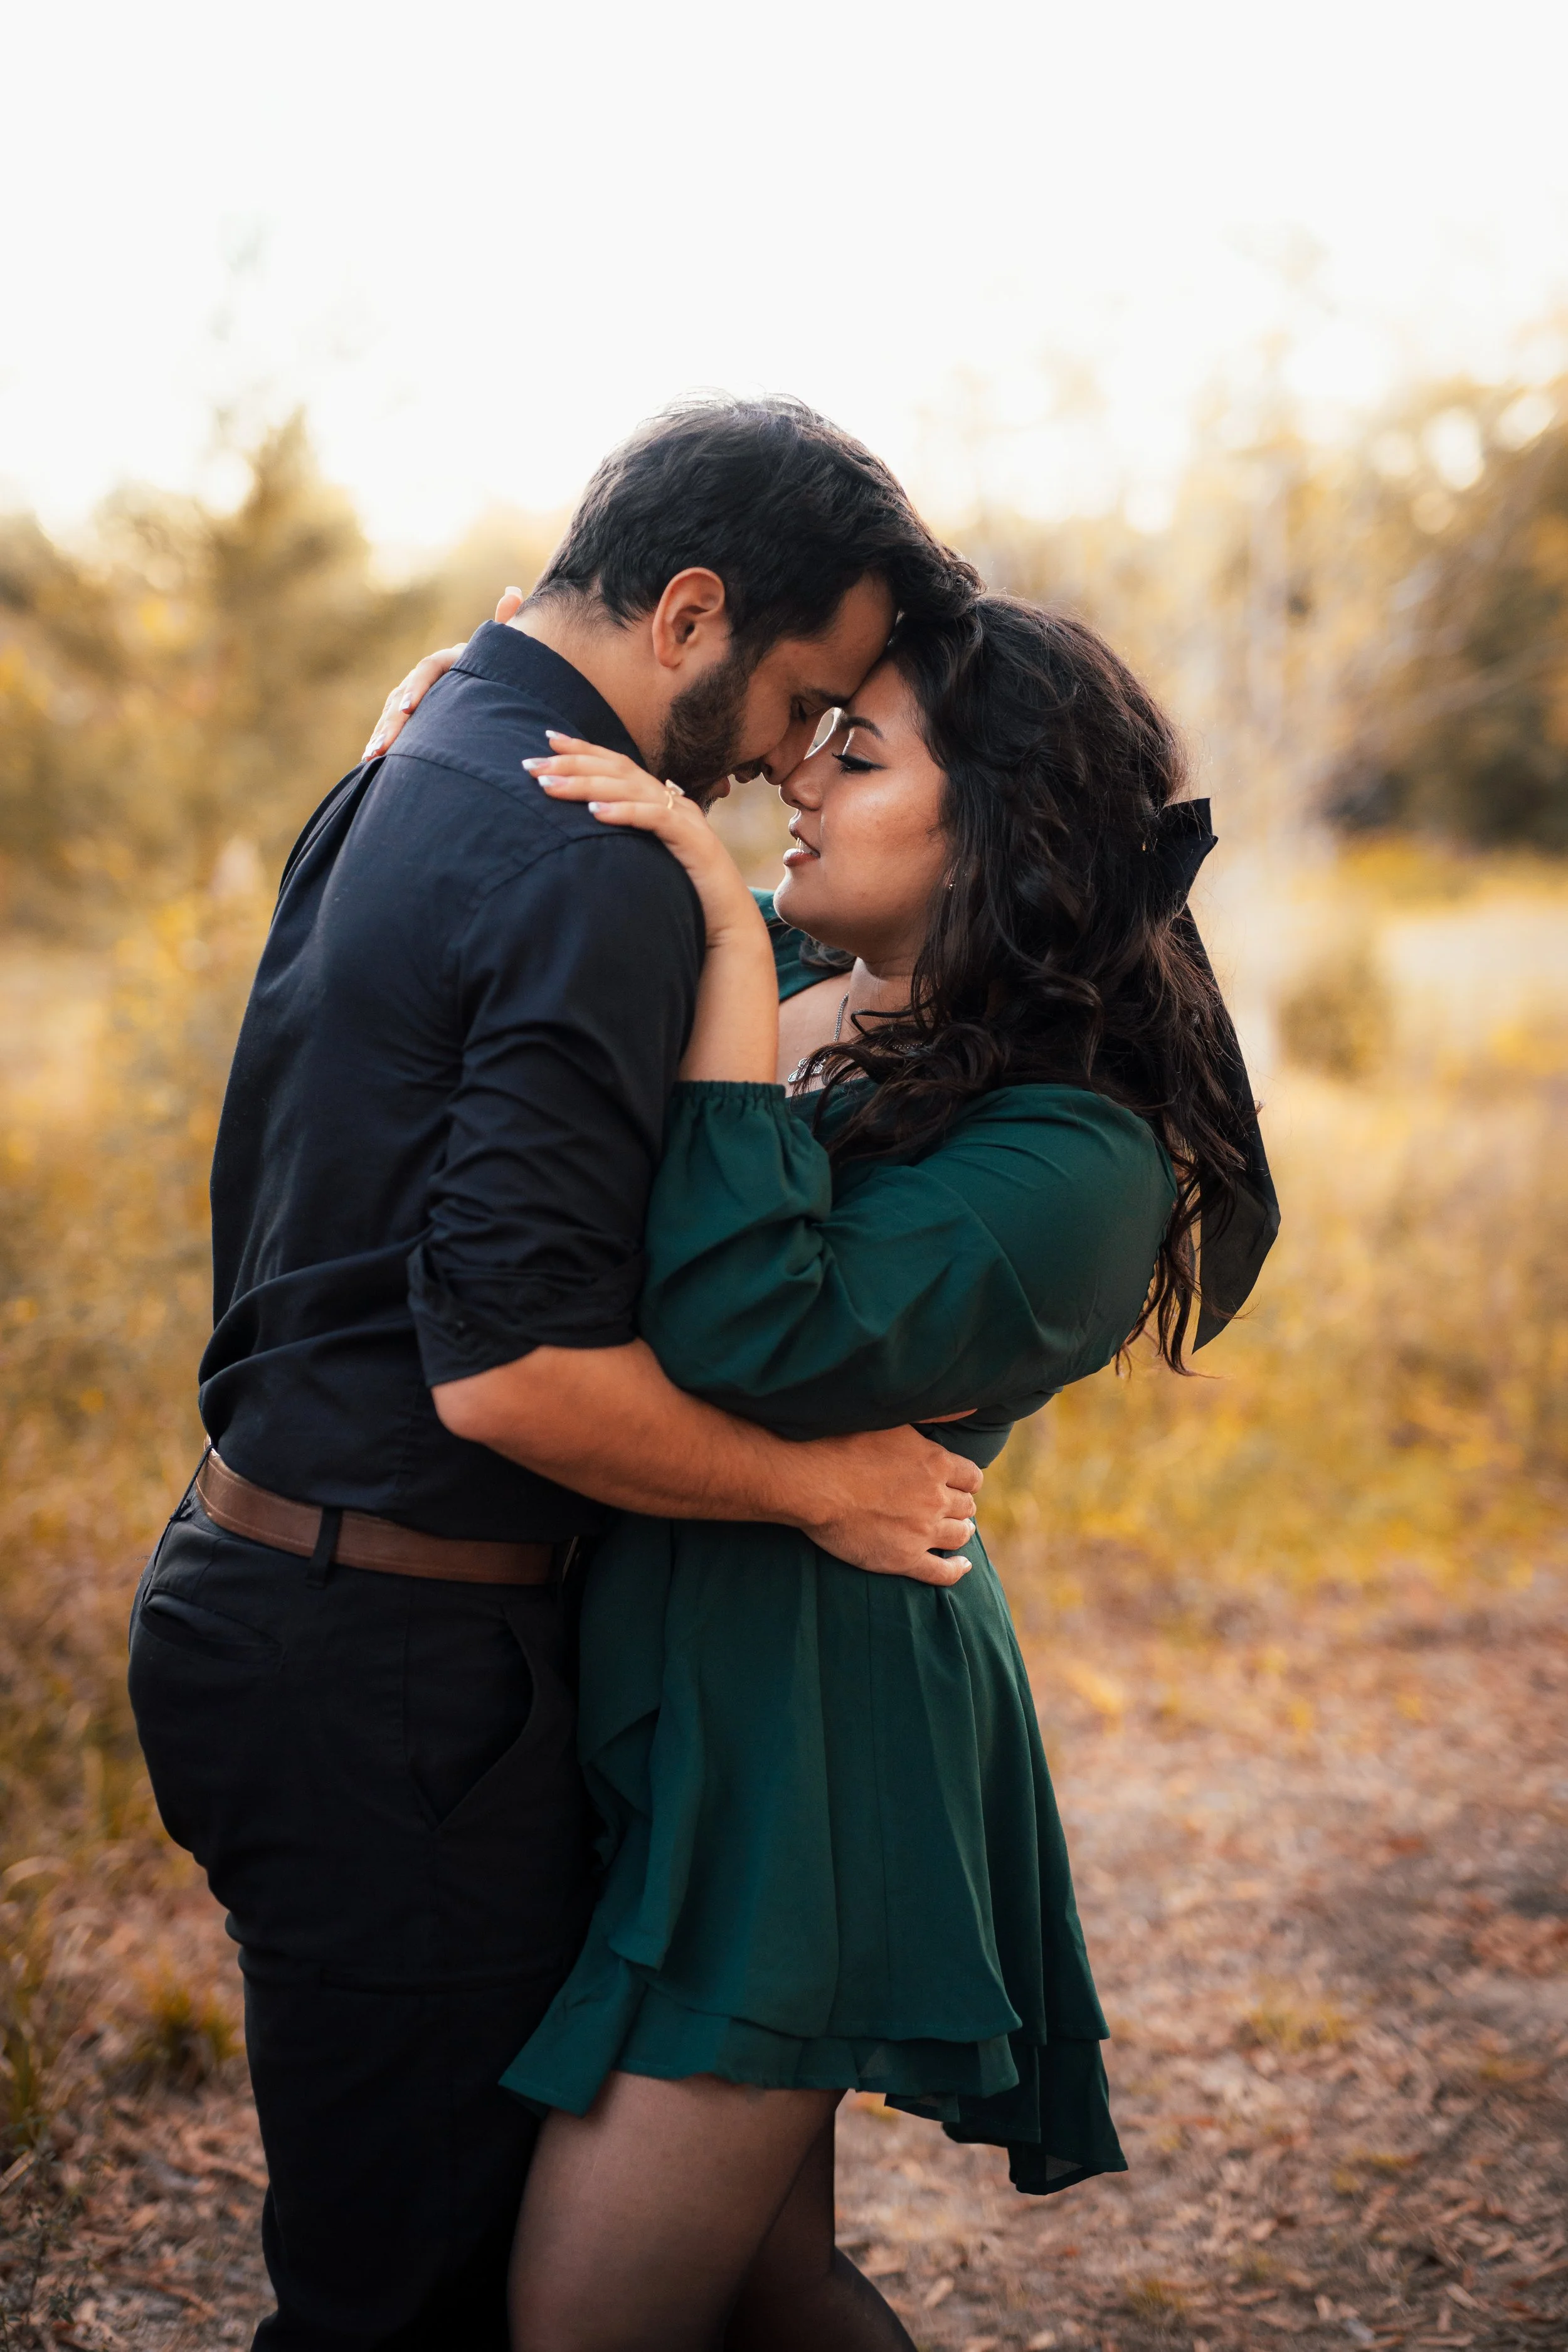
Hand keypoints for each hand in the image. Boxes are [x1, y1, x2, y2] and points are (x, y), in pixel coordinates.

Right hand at [364, 587, 524, 756]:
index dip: (416, 689)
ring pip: (391, 713)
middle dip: (390, 722)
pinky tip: (370, 762)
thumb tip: (512, 592)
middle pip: (401, 696)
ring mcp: (414, 694)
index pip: (426, 671)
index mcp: (446, 660)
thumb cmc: (500, 665)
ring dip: (381, 734)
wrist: (488, 676)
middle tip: (382, 745)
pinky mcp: (411, 714)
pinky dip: (383, 742)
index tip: (408, 709)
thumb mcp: (504, 648)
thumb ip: (506, 623)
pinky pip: (393, 727)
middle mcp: (425, 676)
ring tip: (372, 757)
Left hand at [525, 736, 761, 952]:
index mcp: (659, 800)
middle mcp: (671, 801)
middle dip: (572, 763)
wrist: (728, 925)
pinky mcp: (693, 841)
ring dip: (587, 785)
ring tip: (550, 787)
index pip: (616, 765)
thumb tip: (583, 829)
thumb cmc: (683, 896)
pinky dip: (625, 812)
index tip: (546, 741)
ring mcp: (684, 818)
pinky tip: (596, 812)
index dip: (583, 750)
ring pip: (630, 789)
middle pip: (617, 769)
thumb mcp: (644, 858)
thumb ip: (622, 838)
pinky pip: (655, 819)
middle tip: (530, 766)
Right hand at [795, 1425, 982, 1586]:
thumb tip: (973, 1404)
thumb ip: (934, 1416)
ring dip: (961, 1532)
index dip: (966, 1481)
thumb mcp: (893, 1420)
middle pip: (965, 1506)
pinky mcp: (904, 1559)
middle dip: (961, 1505)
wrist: (813, 1482)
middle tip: (951, 1507)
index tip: (959, 1484)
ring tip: (959, 1532)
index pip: (971, 1477)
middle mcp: (936, 1498)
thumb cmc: (844, 1442)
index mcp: (936, 1463)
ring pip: (958, 1536)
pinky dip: (956, 1570)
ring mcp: (922, 1531)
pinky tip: (962, 1566)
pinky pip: (941, 1573)